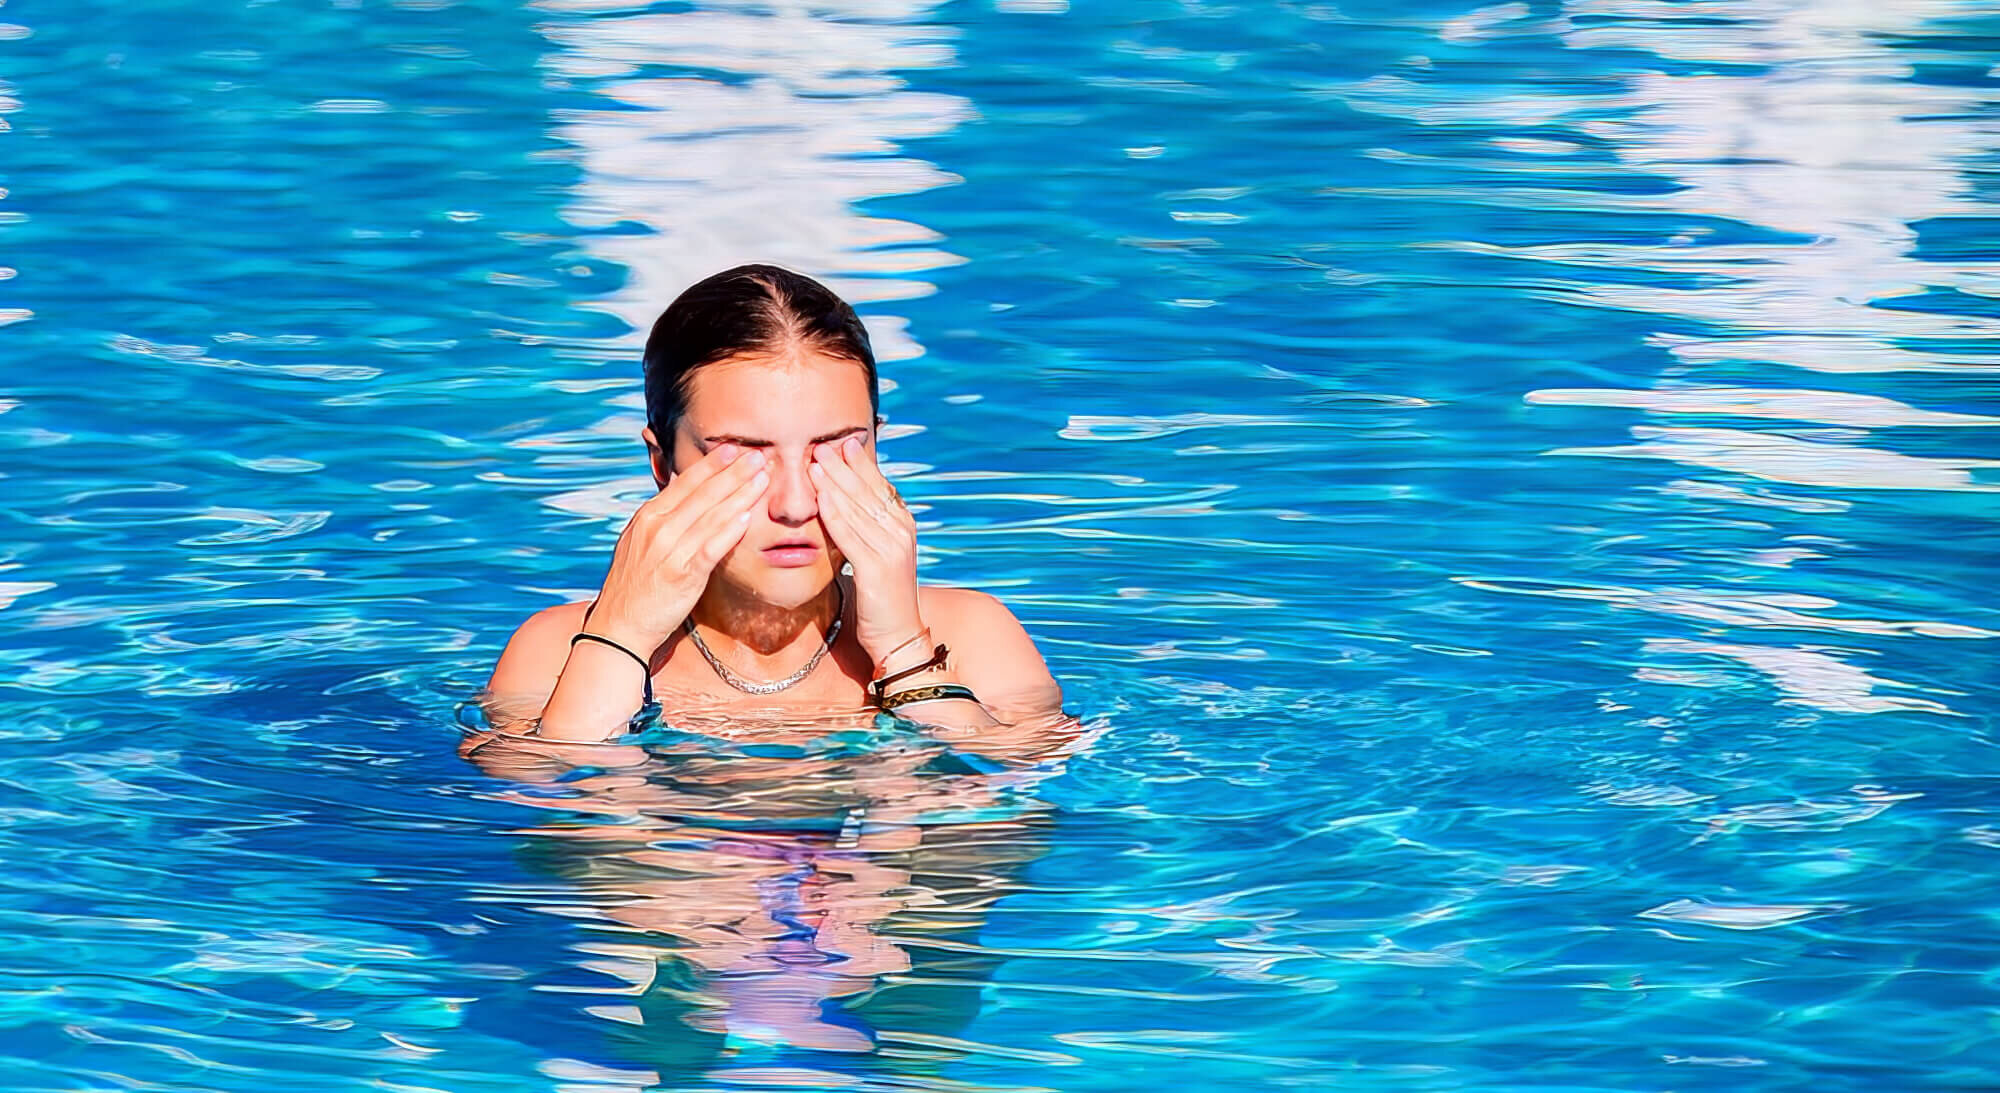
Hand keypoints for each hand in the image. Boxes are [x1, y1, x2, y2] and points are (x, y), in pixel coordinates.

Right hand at [585, 443, 768, 652]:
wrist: (619, 626)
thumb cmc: (635, 585)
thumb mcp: (641, 542)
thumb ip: (663, 517)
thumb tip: (685, 491)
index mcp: (648, 516)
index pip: (686, 483)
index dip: (713, 465)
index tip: (735, 449)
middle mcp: (657, 528)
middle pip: (702, 494)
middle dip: (733, 472)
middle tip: (758, 454)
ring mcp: (669, 550)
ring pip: (711, 516)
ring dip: (740, 494)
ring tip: (763, 478)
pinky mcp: (682, 575)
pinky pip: (710, 548)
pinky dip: (729, 531)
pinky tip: (747, 516)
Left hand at [810, 434, 923, 668]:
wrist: (899, 637)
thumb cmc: (883, 599)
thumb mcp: (877, 556)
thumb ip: (865, 530)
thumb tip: (844, 506)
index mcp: (903, 526)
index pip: (880, 487)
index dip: (860, 464)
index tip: (841, 443)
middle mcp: (901, 532)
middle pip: (868, 491)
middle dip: (843, 466)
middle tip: (822, 444)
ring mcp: (892, 548)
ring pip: (858, 507)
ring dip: (835, 482)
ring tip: (815, 461)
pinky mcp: (877, 567)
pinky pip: (850, 533)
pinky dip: (835, 512)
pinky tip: (820, 496)